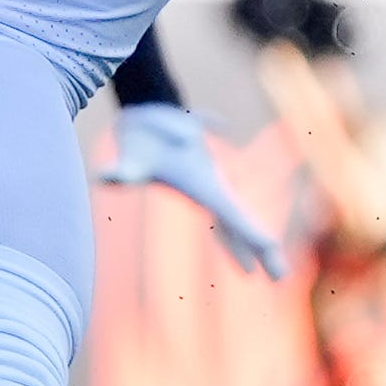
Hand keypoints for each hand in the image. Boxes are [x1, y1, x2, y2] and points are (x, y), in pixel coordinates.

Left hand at [94, 102, 293, 283]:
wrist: (150, 108)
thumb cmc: (143, 129)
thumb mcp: (132, 149)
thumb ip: (124, 167)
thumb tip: (105, 178)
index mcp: (203, 183)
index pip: (232, 214)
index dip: (250, 233)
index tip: (269, 248)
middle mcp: (211, 187)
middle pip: (240, 224)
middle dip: (261, 250)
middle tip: (280, 277)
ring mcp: (207, 188)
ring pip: (231, 224)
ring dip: (244, 246)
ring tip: (256, 273)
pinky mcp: (198, 188)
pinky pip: (221, 219)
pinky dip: (232, 239)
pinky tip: (238, 259)